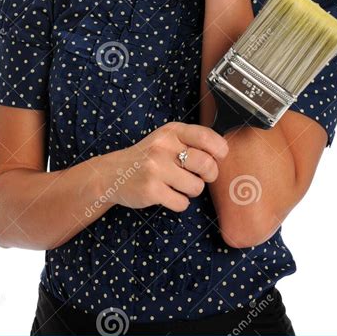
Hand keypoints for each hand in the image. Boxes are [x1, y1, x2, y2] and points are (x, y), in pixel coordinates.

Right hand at [103, 121, 228, 211]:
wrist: (112, 173)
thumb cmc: (147, 157)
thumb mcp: (166, 139)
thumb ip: (191, 141)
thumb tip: (224, 152)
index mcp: (171, 132)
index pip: (207, 137)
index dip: (219, 151)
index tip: (217, 157)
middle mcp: (163, 147)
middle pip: (207, 165)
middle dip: (209, 175)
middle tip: (200, 176)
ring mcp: (156, 168)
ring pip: (196, 187)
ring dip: (192, 191)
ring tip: (179, 186)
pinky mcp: (151, 189)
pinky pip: (182, 203)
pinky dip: (179, 203)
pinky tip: (168, 195)